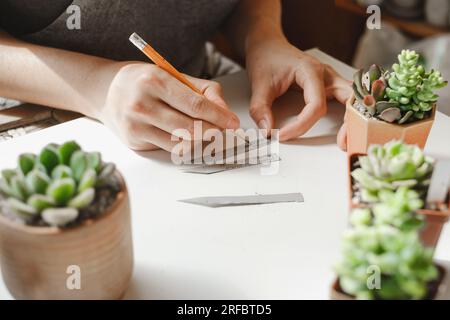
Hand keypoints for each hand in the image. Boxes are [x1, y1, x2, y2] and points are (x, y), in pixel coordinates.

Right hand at [97, 63, 239, 150]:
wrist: (105, 92)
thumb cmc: (142, 82)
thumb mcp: (171, 75)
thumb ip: (202, 90)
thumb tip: (224, 111)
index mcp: (154, 81)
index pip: (196, 105)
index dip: (219, 116)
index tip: (233, 122)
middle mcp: (142, 104)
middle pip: (191, 128)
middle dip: (213, 131)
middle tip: (224, 131)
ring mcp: (136, 125)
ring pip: (181, 143)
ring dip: (201, 141)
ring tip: (207, 133)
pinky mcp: (134, 142)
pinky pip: (169, 149)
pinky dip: (184, 145)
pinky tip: (188, 137)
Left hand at [246, 38, 351, 143]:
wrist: (268, 44)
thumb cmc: (267, 58)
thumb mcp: (259, 83)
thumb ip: (260, 108)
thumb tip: (267, 131)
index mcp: (311, 71)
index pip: (316, 104)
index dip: (301, 124)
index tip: (282, 135)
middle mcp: (326, 75)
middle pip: (348, 99)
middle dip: (348, 123)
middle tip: (342, 144)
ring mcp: (330, 81)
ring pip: (352, 100)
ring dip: (353, 120)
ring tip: (346, 141)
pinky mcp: (329, 87)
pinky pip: (346, 102)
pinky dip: (348, 116)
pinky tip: (345, 130)